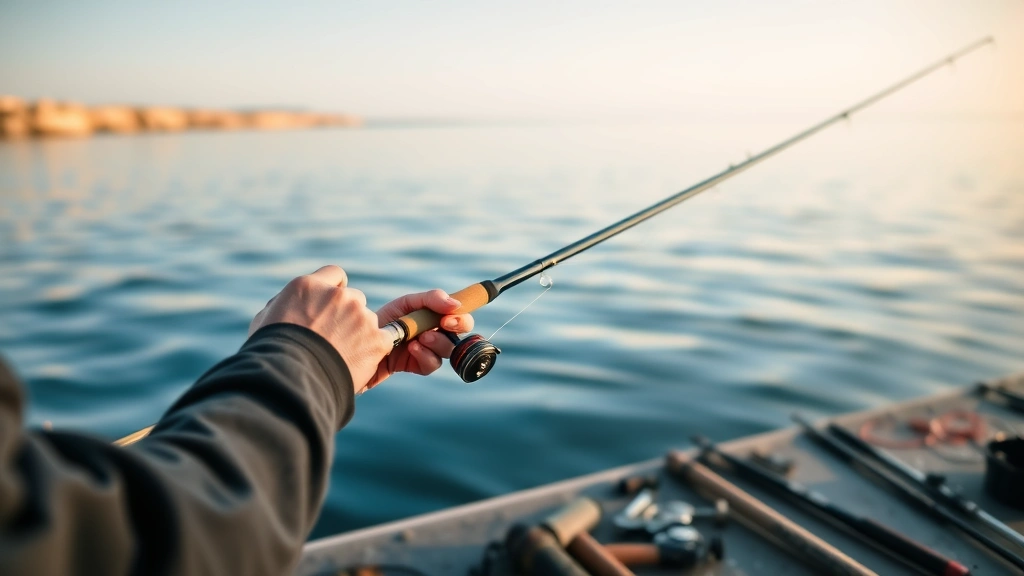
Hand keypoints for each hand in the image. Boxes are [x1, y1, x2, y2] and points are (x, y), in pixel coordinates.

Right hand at [249, 265, 392, 393]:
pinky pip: (385, 338)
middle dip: (347, 315)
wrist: (290, 382)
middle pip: (354, 298)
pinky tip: (364, 361)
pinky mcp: (377, 339)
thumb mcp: (266, 319)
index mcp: (309, 286)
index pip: (335, 275)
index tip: (330, 307)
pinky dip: (376, 349)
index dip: (334, 291)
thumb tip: (294, 303)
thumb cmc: (271, 353)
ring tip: (342, 357)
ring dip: (360, 333)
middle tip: (334, 339)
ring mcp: (360, 316)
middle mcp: (338, 295)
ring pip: (368, 320)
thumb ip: (286, 303)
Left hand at [367, 289, 474, 391]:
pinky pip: (432, 364)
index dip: (462, 315)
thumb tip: (456, 304)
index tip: (451, 315)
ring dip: (438, 341)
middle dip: (458, 326)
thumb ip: (430, 299)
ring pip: (448, 348)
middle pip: (461, 331)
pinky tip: (412, 349)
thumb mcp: (404, 305)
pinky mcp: (417, 366)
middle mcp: (434, 331)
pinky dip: (425, 355)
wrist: (355, 345)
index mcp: (433, 315)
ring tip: (420, 337)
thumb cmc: (379, 321)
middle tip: (445, 324)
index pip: (459, 314)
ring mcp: (427, 350)